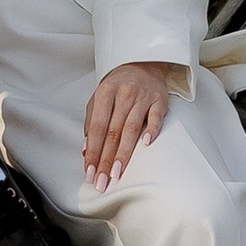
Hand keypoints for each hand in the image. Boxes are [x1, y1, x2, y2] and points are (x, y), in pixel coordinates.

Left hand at [81, 62, 168, 186]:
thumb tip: (86, 149)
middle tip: (102, 180)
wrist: (142, 66)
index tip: (89, 171)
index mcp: (105, 93)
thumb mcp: (99, 99)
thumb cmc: (117, 87)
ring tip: (116, 172)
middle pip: (113, 131)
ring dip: (123, 153)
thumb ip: (91, 122)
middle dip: (106, 159)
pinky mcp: (159, 100)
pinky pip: (156, 118)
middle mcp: (123, 94)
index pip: (97, 127)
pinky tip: (145, 145)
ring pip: (131, 128)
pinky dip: (151, 130)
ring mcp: (142, 97)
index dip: (93, 151)